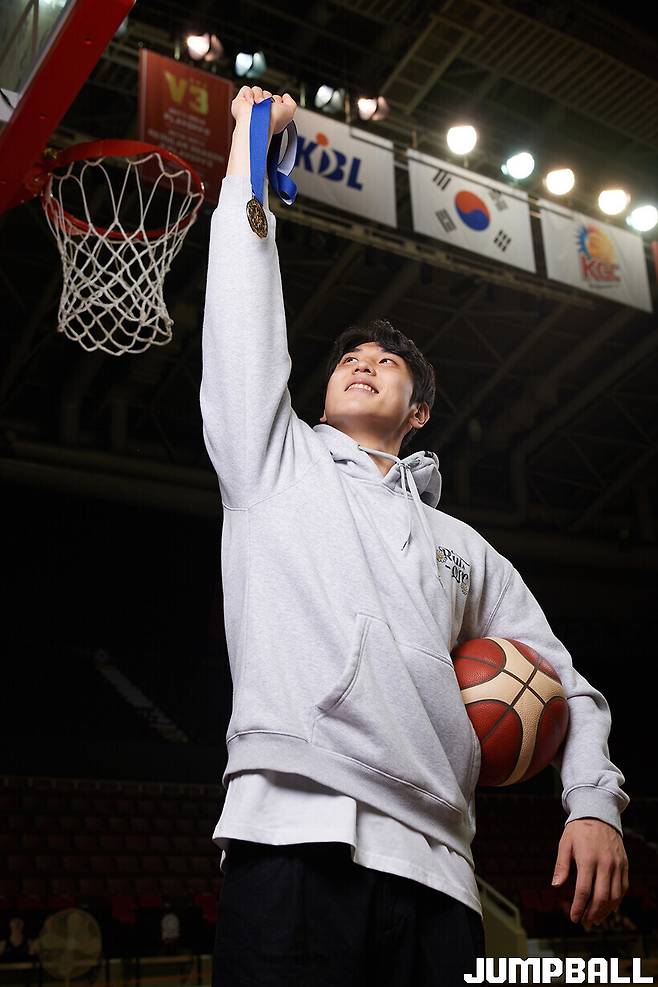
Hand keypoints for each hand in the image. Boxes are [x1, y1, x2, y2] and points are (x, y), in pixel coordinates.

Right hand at [231, 85, 296, 134]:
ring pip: (257, 90)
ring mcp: (250, 106)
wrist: (258, 121)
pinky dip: (249, 95)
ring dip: (259, 96)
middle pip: (266, 94)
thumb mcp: (290, 112)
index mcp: (272, 115)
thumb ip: (291, 103)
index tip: (277, 106)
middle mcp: (261, 111)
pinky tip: (251, 103)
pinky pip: (246, 89)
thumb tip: (286, 96)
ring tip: (258, 105)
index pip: (275, 100)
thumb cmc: (272, 120)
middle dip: (268, 98)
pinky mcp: (240, 102)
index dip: (277, 101)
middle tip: (266, 107)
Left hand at [552, 817, 628, 931]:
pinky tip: (608, 908)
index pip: (584, 891)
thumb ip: (561, 865)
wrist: (599, 813)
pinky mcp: (624, 864)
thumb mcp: (565, 843)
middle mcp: (604, 864)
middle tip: (584, 923)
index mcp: (587, 859)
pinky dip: (616, 902)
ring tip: (595, 920)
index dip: (579, 907)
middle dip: (592, 914)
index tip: (573, 918)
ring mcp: (616, 865)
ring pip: (614, 896)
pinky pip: (623, 888)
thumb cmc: (579, 829)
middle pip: (601, 897)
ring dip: (605, 912)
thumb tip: (555, 886)